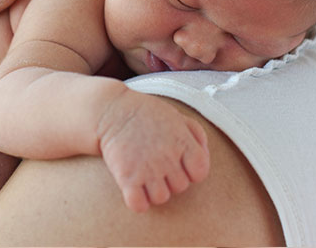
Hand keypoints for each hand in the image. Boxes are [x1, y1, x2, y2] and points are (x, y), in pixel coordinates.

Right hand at [98, 92, 209, 212]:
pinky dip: (137, 201)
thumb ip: (196, 133)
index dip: (192, 171)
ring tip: (145, 175)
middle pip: (181, 187)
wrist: (111, 110)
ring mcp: (147, 168)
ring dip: (154, 190)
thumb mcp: (176, 115)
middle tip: (157, 165)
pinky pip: (139, 205)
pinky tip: (133, 188)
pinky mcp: (127, 177)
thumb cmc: (145, 113)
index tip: (181, 164)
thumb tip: (204, 153)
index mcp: (182, 142)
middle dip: (171, 178)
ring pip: (161, 198)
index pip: (200, 172)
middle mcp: (167, 157)